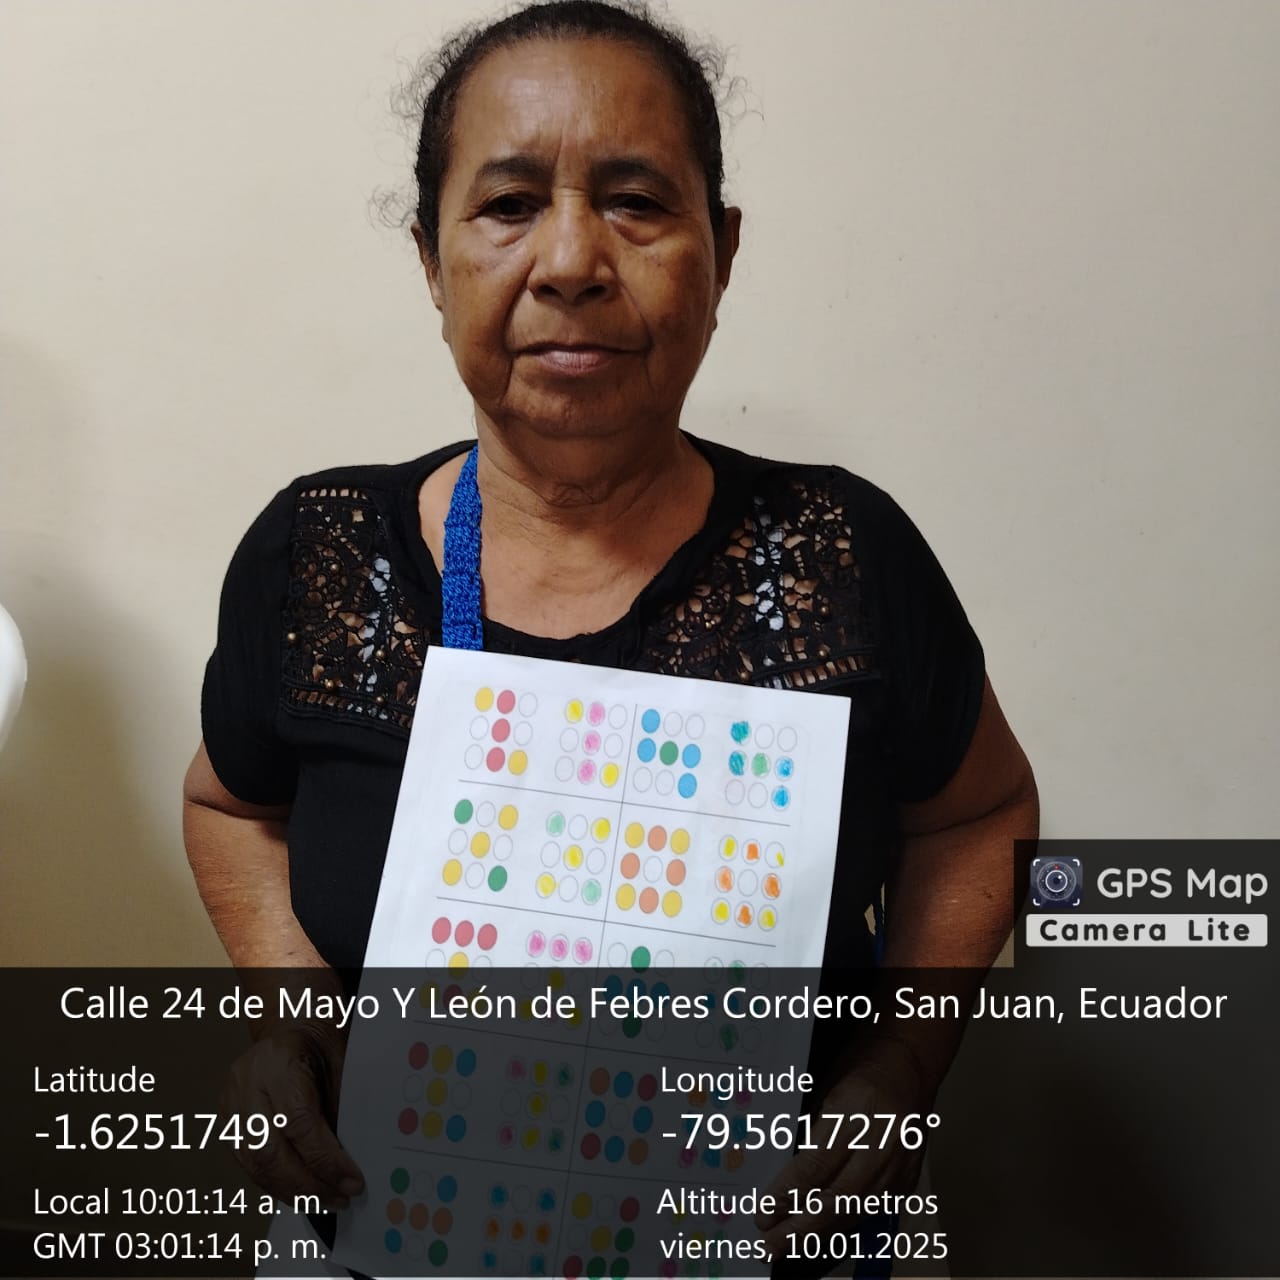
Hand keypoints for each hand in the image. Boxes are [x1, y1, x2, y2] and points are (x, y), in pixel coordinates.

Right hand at [220, 1021, 363, 1209]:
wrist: (293, 1024)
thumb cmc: (319, 1043)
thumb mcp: (342, 1065)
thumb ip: (340, 1112)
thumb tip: (348, 1165)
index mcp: (278, 1061)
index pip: (299, 1123)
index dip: (325, 1159)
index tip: (351, 1179)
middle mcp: (247, 1082)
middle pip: (270, 1151)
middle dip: (307, 1184)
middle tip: (340, 1197)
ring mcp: (230, 1101)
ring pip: (254, 1163)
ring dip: (291, 1191)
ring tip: (324, 1200)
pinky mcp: (226, 1119)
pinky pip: (248, 1162)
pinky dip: (275, 1182)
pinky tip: (301, 1191)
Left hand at [757, 1037, 933, 1254]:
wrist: (909, 1062)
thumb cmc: (863, 1067)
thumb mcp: (827, 1088)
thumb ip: (811, 1132)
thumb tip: (784, 1174)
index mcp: (856, 1111)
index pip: (817, 1164)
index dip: (788, 1193)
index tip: (765, 1212)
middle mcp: (882, 1142)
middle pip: (838, 1197)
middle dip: (800, 1228)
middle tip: (770, 1244)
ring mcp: (900, 1163)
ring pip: (856, 1211)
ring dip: (820, 1233)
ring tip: (789, 1245)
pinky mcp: (909, 1177)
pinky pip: (874, 1209)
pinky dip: (846, 1223)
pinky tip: (822, 1234)